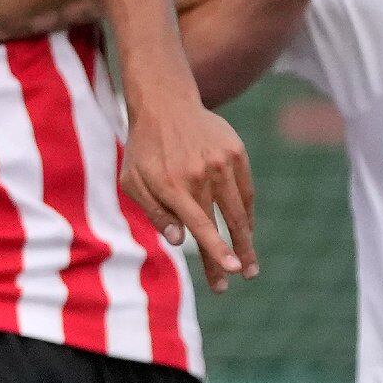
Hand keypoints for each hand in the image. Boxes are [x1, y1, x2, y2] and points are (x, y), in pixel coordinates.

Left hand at [120, 92, 257, 288]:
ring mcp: (222, 162)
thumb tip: (177, 241)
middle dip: (233, 255)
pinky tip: (245, 232)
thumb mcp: (133, 181)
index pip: (200, 224)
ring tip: (250, 263)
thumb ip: (154, 212)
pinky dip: (247, 213)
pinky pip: (246, 191)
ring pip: (240, 209)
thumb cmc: (144, 150)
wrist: (165, 105)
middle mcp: (201, 174)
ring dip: (246, 239)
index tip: (231, 270)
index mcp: (173, 184)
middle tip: (244, 277)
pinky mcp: (236, 152)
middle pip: (223, 223)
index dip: (217, 250)